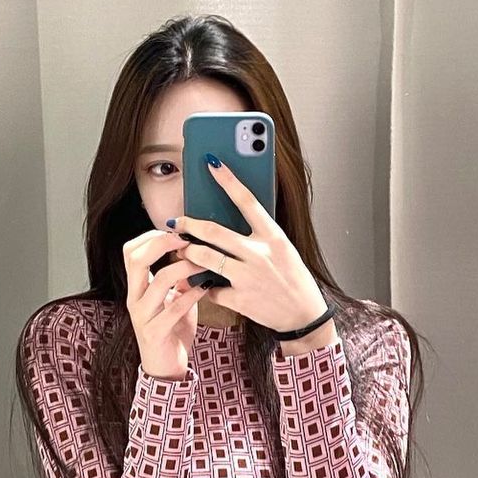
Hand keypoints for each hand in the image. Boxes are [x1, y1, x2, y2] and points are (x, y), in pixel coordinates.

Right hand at [123, 228, 210, 379]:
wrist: (166, 368)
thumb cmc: (172, 331)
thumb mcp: (174, 299)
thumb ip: (179, 278)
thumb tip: (194, 251)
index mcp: (136, 288)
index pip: (131, 251)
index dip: (151, 236)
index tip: (176, 232)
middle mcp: (134, 299)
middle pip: (137, 259)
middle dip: (163, 243)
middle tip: (187, 240)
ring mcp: (143, 316)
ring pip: (159, 280)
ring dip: (185, 267)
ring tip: (203, 263)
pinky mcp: (155, 333)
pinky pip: (175, 307)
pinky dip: (194, 294)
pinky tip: (208, 287)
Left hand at [168, 157, 330, 336]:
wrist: (302, 314)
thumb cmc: (291, 277)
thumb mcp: (281, 248)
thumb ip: (258, 234)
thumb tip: (229, 219)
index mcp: (272, 236)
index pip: (247, 200)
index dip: (227, 179)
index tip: (211, 163)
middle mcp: (260, 253)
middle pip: (215, 232)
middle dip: (189, 224)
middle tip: (176, 222)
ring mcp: (248, 277)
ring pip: (206, 259)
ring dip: (189, 253)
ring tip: (183, 251)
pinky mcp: (240, 299)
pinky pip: (211, 289)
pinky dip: (205, 287)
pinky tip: (205, 285)